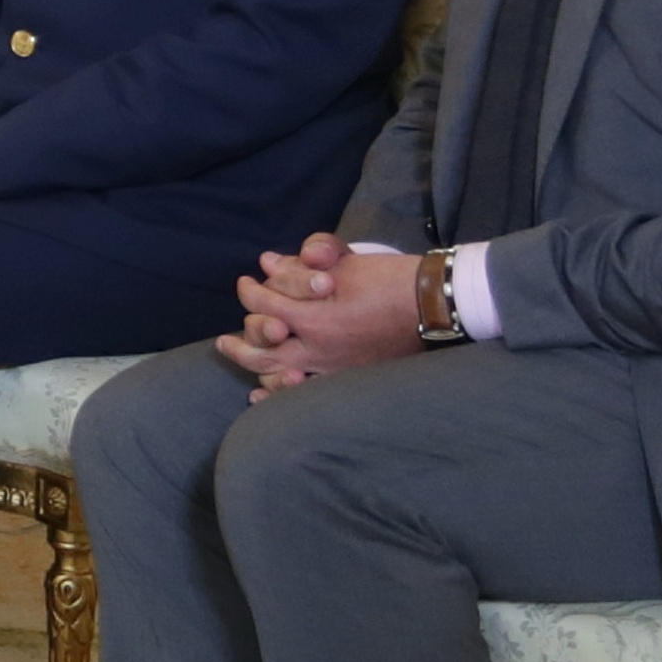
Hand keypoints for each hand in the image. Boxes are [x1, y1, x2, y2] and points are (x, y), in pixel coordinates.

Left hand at [221, 232, 423, 392]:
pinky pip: (306, 393)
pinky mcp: (348, 377)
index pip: (264, 305)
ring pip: (279, 374)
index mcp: (314, 318)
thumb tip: (268, 263)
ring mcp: (333, 368)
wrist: (435, 306)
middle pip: (261, 349)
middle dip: (241, 341)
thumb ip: (302, 265)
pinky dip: (280, 394)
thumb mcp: (345, 263)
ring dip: (254, 367)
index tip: (248, 283)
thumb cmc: (390, 280)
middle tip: (226, 338)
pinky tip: (260, 398)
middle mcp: (318, 350)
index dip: (251, 291)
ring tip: (239, 365)